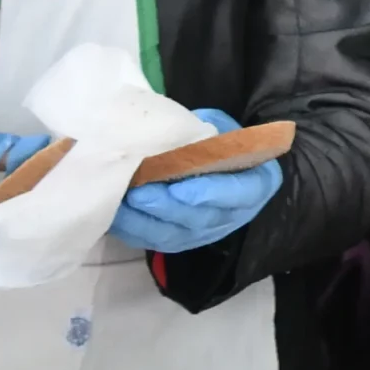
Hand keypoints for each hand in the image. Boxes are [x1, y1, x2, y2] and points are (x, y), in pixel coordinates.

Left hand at [109, 108, 282, 254]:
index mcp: (255, 183)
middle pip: (202, 219)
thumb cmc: (212, 140)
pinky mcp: (178, 239)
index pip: (242, 193)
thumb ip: (204, 135)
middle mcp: (233, 214)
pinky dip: (132, 229)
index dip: (212, 193)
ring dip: (145, 221)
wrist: (202, 158)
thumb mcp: (216, 128)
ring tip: (122, 202)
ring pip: (175, 235)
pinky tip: (114, 213)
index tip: (182, 189)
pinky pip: (153, 241)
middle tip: (139, 194)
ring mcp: (205, 231)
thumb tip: (177, 138)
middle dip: (168, 208)